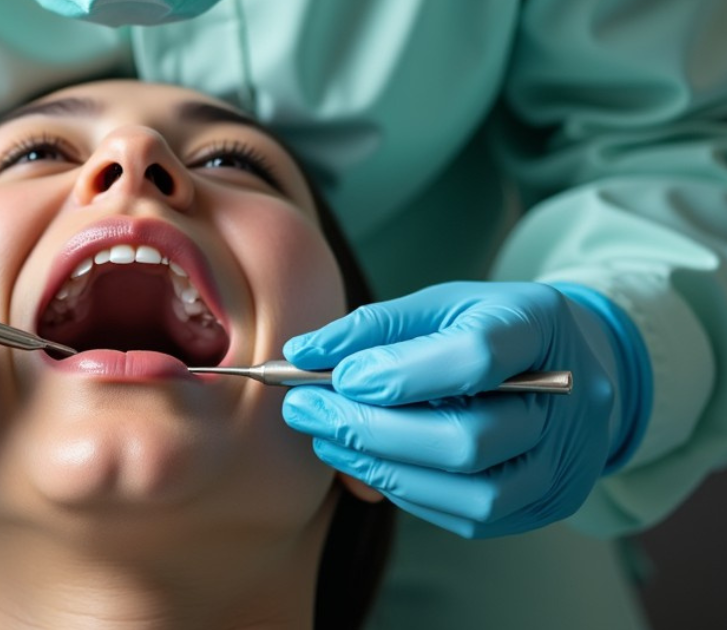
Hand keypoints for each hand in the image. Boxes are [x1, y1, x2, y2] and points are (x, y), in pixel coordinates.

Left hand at [281, 281, 649, 537]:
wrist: (569, 365)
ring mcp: (563, 461)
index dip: (401, 374)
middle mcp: (568, 401)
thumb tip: (303, 353)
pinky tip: (366, 463)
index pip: (477, 357)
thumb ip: (375, 328)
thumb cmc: (490, 327)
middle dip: (372, 431)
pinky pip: (470, 516)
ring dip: (383, 468)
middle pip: (467, 440)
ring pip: (470, 492)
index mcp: (541, 326)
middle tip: (304, 410)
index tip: (338, 376)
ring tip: (328, 439)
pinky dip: (407, 491)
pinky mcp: (547, 502)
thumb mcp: (441, 305)